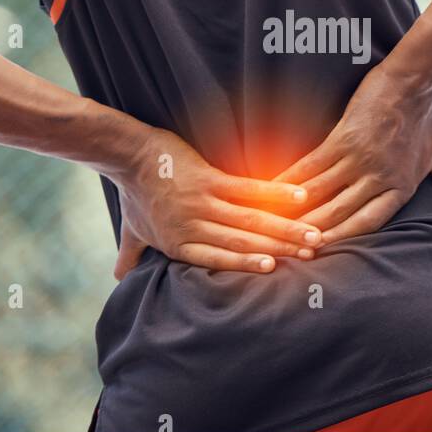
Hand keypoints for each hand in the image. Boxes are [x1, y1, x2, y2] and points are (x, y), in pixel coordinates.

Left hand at [112, 127, 319, 278]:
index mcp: (179, 244)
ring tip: (312, 235)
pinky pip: (247, 190)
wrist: (128, 154)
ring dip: (284, 228)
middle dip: (278, 251)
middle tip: (310, 256)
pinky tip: (299, 196)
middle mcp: (193, 227)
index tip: (276, 270)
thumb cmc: (133, 193)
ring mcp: (202, 203)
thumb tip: (120, 277)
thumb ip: (132, 255)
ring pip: (249, 221)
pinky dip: (274, 193)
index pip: (219, 260)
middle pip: (241, 244)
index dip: (248, 266)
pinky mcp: (208, 178)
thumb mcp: (132, 230)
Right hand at [274, 67, 431, 246]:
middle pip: (341, 213)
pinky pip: (313, 165)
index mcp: (401, 188)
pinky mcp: (343, 138)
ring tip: (276, 220)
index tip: (323, 250)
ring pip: (323, 193)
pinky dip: (292, 178)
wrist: (413, 81)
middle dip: (314, 230)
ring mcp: (360, 159)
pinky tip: (276, 186)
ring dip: (298, 208)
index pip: (368, 224)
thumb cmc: (427, 119)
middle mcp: (380, 178)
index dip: (344, 239)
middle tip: (290, 242)